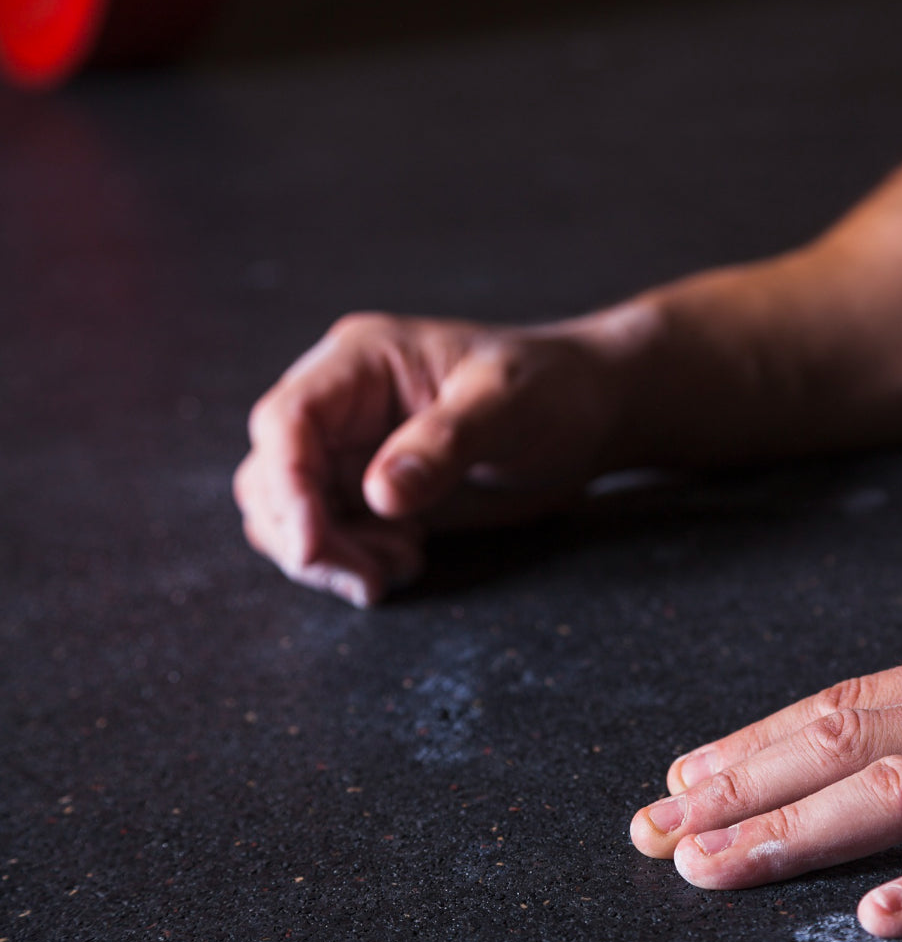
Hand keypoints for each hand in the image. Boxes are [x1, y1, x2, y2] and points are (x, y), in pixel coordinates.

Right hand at [233, 306, 649, 605]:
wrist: (589, 412)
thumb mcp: (510, 405)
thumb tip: (380, 495)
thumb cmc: (555, 389)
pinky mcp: (370, 492)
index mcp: (362, 363)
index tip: (315, 545)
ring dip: (326, 556)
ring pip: (289, 513)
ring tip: (398, 569)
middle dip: (306, 536)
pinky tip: (406, 562)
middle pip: (273, 477)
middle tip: (369, 578)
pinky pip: (328, 534)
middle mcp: (342, 405)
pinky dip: (351, 561)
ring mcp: (351, 450)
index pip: (287, 421)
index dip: (287, 487)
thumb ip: (446, 444)